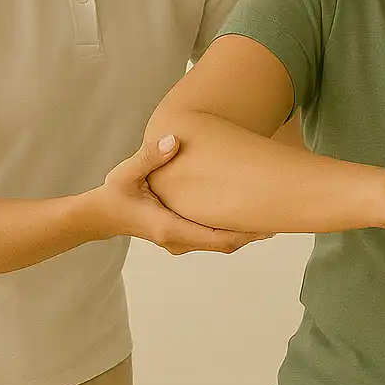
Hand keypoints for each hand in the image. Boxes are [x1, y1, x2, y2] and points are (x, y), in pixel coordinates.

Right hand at [95, 135, 268, 254]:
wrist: (101, 216)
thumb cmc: (115, 193)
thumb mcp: (127, 173)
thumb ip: (150, 156)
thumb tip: (174, 140)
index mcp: (170, 228)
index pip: (217, 238)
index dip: (246, 232)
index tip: (270, 222)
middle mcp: (179, 240)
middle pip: (226, 244)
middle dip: (253, 232)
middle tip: (283, 215)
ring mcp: (181, 241)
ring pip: (221, 242)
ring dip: (245, 231)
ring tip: (273, 213)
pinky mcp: (182, 236)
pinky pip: (213, 237)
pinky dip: (232, 228)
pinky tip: (248, 212)